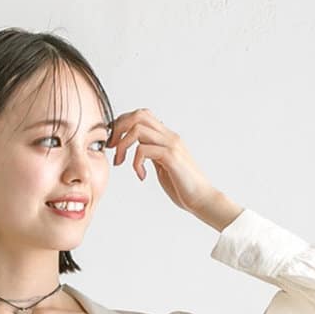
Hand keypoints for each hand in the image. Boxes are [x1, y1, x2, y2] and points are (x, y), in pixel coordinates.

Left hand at [107, 108, 238, 226]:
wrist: (202, 199)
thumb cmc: (183, 186)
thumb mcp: (163, 166)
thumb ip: (153, 154)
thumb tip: (139, 150)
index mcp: (166, 137)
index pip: (141, 115)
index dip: (122, 124)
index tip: (114, 142)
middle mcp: (169, 136)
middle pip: (138, 115)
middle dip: (118, 129)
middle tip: (112, 148)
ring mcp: (171, 145)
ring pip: (138, 129)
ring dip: (123, 145)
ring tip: (121, 163)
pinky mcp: (171, 157)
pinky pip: (144, 150)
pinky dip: (136, 163)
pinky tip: (141, 176)